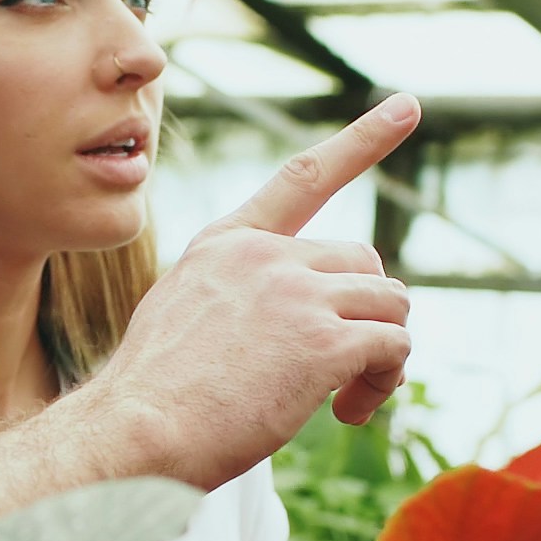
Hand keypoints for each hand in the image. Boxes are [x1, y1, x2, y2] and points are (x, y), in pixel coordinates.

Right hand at [0, 99, 419, 508]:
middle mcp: (265, 256)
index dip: (363, 140)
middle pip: (364, 263)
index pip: (303, 178)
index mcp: (226, 244)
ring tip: (346, 400)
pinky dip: (384, 382)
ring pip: (391, 304)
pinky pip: (393, 347)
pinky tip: (345, 414)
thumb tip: (287, 328)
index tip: (408, 106)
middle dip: (366, 317)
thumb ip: (236, 301)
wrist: (132, 434)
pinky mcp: (323, 342)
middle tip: (345, 375)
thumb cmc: (151, 401)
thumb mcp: (182, 319)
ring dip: (381, 355)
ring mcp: (296, 294)